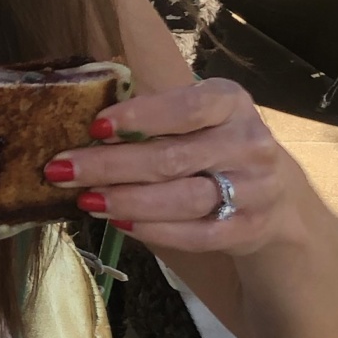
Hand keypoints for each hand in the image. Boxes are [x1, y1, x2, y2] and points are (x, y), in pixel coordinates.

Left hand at [42, 78, 298, 256]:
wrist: (274, 195)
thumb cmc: (214, 146)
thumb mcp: (198, 117)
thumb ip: (154, 116)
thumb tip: (87, 129)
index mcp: (232, 102)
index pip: (186, 107)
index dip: (140, 117)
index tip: (94, 127)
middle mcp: (249, 143)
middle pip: (173, 158)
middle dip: (111, 166)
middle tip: (63, 170)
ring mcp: (254, 189)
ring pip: (183, 199)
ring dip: (127, 201)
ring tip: (87, 200)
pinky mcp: (248, 228)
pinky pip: (195, 234)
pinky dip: (153, 230)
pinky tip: (120, 223)